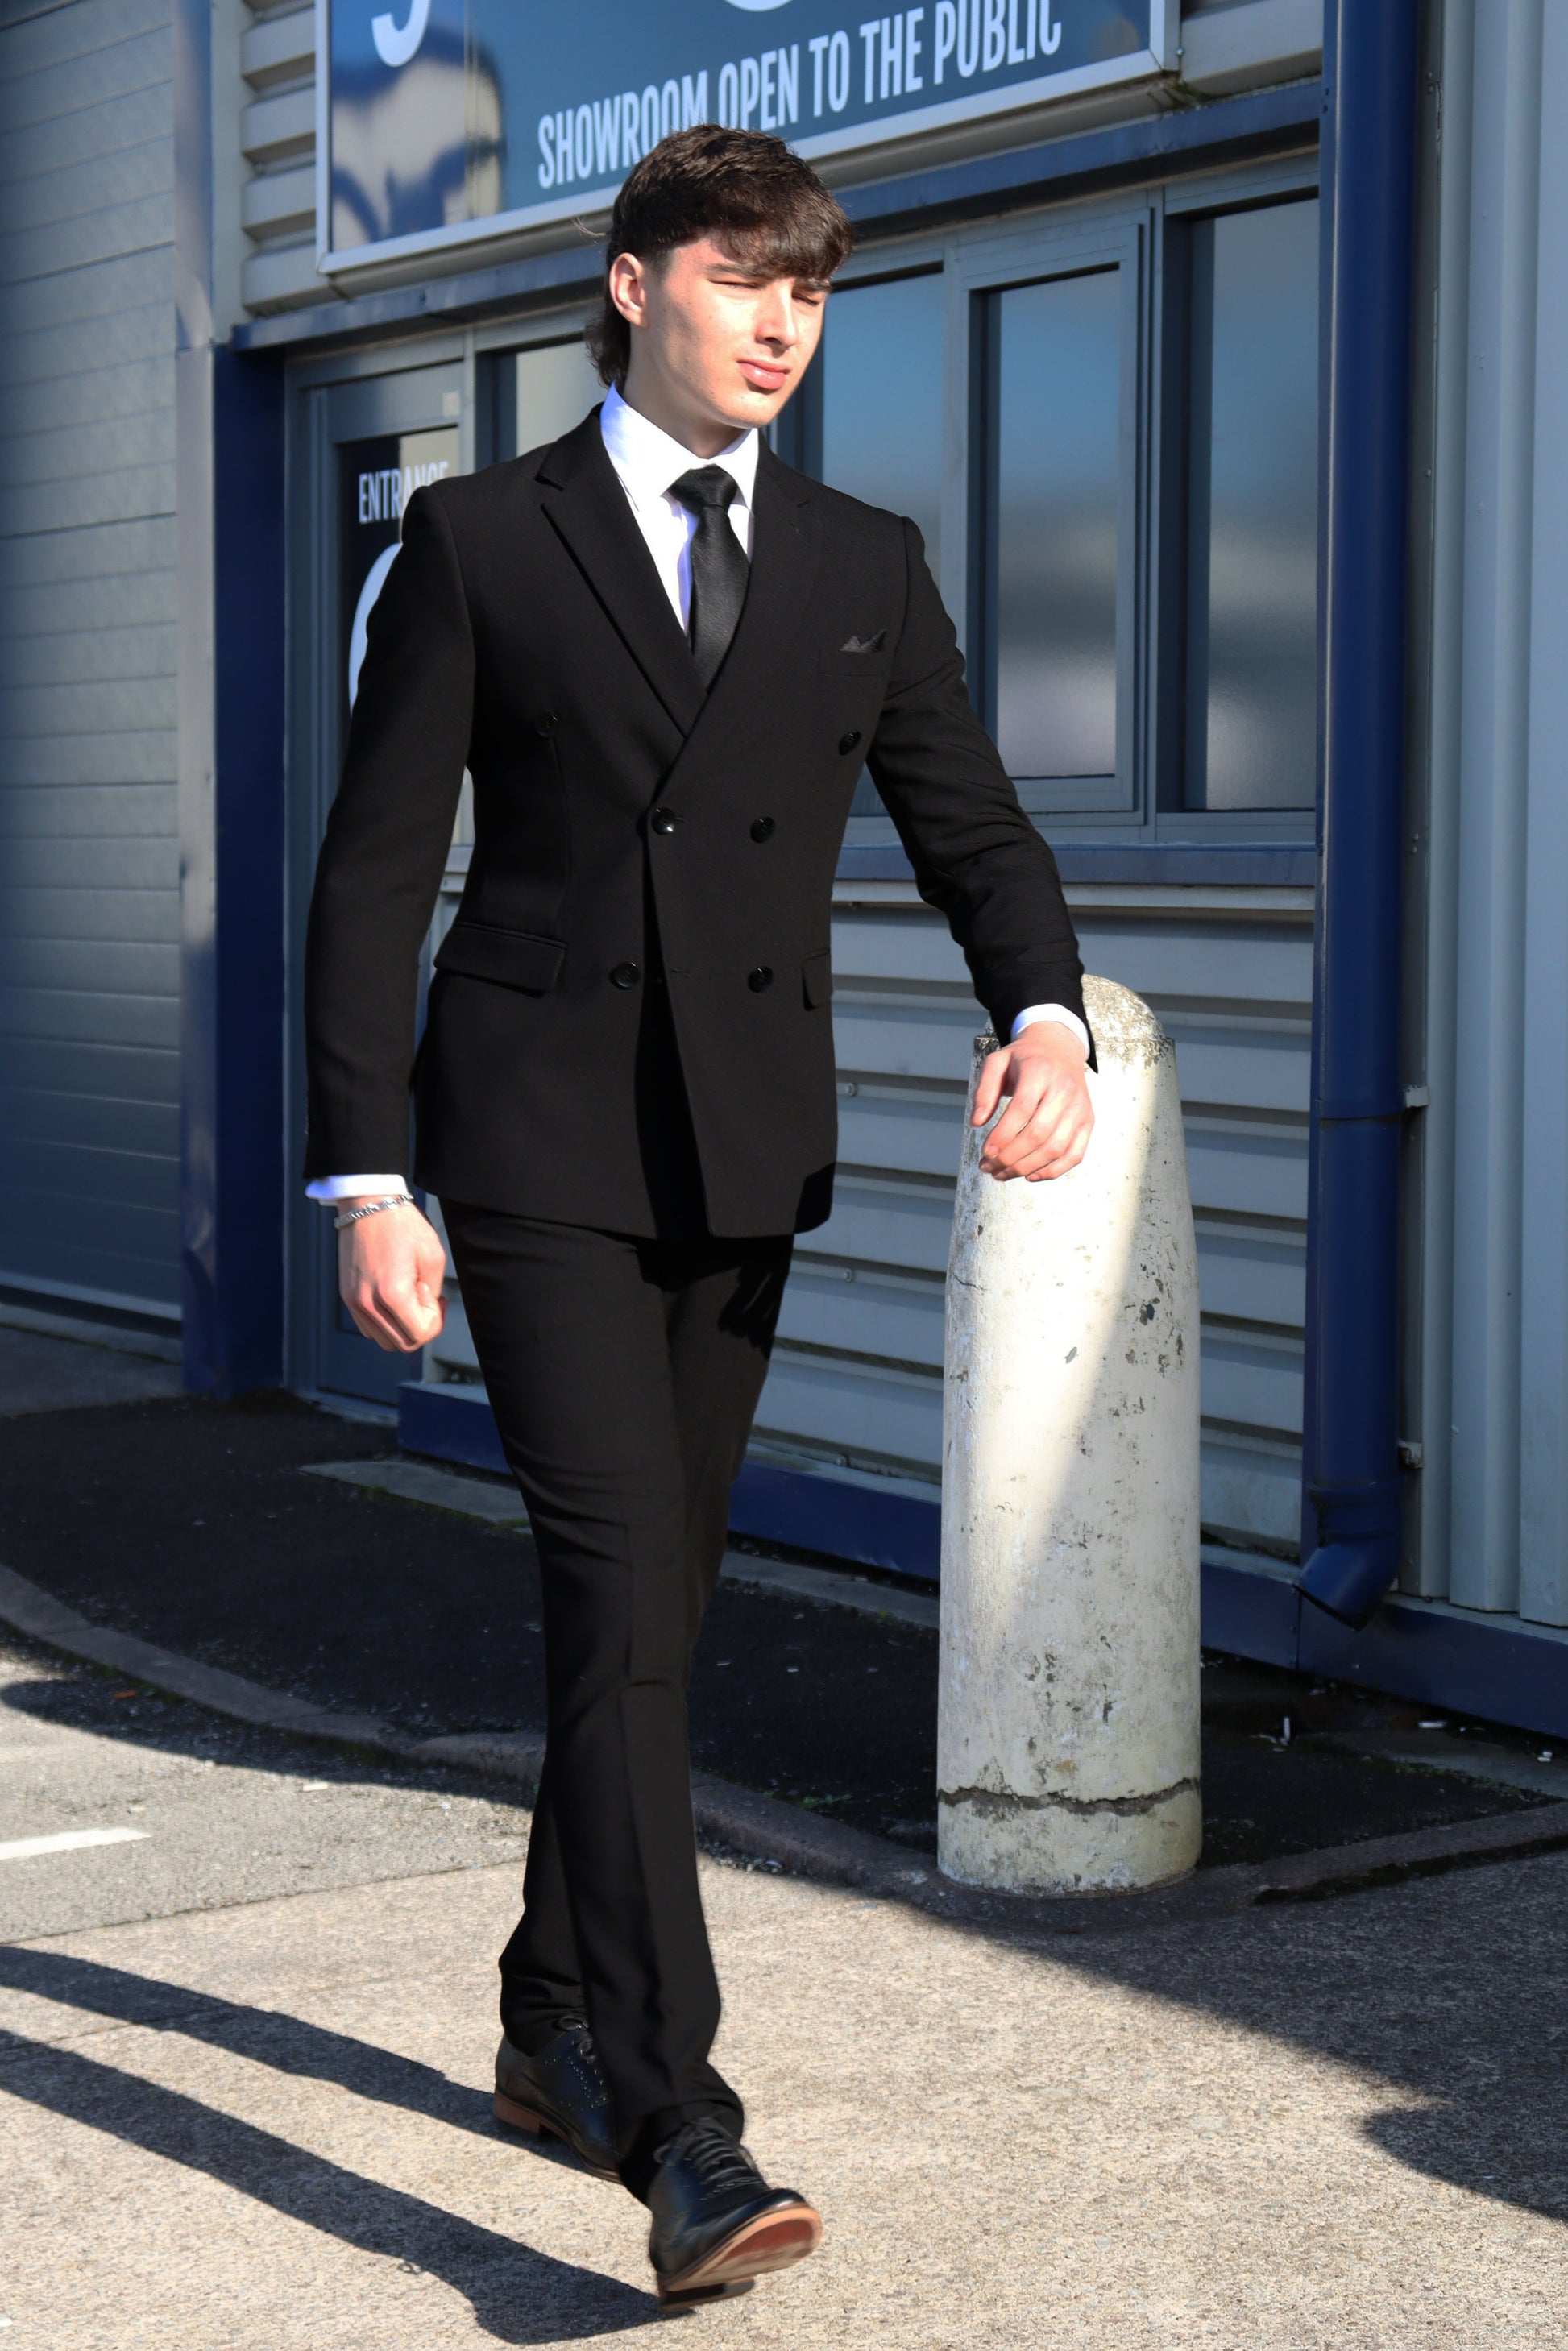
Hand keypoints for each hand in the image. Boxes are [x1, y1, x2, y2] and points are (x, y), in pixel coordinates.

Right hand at [338, 1200, 447, 1350]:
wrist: (369, 1204)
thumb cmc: (402, 1225)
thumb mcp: (433, 1256)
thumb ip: (433, 1292)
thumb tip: (427, 1311)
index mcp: (391, 1294)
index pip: (420, 1335)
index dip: (436, 1320)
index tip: (435, 1296)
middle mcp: (367, 1303)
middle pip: (402, 1345)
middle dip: (421, 1327)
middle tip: (426, 1299)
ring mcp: (354, 1302)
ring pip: (383, 1340)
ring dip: (402, 1328)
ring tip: (409, 1299)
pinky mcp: (347, 1297)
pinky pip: (368, 1328)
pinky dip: (385, 1323)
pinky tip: (393, 1298)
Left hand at [972, 1023, 1093, 1182]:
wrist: (1059, 1049)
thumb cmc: (1024, 1059)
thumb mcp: (998, 1062)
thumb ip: (984, 1090)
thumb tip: (977, 1122)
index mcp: (1040, 1071)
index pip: (1022, 1109)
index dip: (1003, 1135)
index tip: (985, 1152)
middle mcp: (1065, 1089)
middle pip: (1038, 1133)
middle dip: (1010, 1157)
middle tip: (988, 1167)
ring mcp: (1080, 1108)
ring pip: (1055, 1148)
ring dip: (1026, 1168)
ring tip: (1002, 1173)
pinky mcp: (1088, 1122)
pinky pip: (1074, 1155)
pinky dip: (1053, 1171)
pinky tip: (1029, 1175)